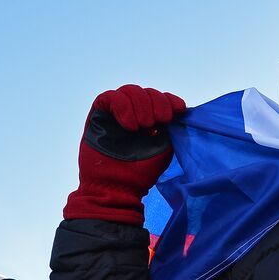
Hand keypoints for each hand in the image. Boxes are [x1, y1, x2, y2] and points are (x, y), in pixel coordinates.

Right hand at [62, 85, 187, 224]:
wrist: (117, 188)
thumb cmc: (141, 173)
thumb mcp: (163, 147)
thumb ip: (170, 128)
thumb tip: (179, 109)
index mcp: (150, 121)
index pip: (160, 99)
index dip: (169, 100)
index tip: (178, 109)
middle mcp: (132, 114)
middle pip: (146, 92)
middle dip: (157, 103)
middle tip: (160, 121)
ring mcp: (115, 114)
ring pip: (130, 91)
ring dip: (141, 105)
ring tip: (143, 127)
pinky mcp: (98, 115)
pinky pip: (110, 97)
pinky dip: (123, 107)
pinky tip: (130, 127)